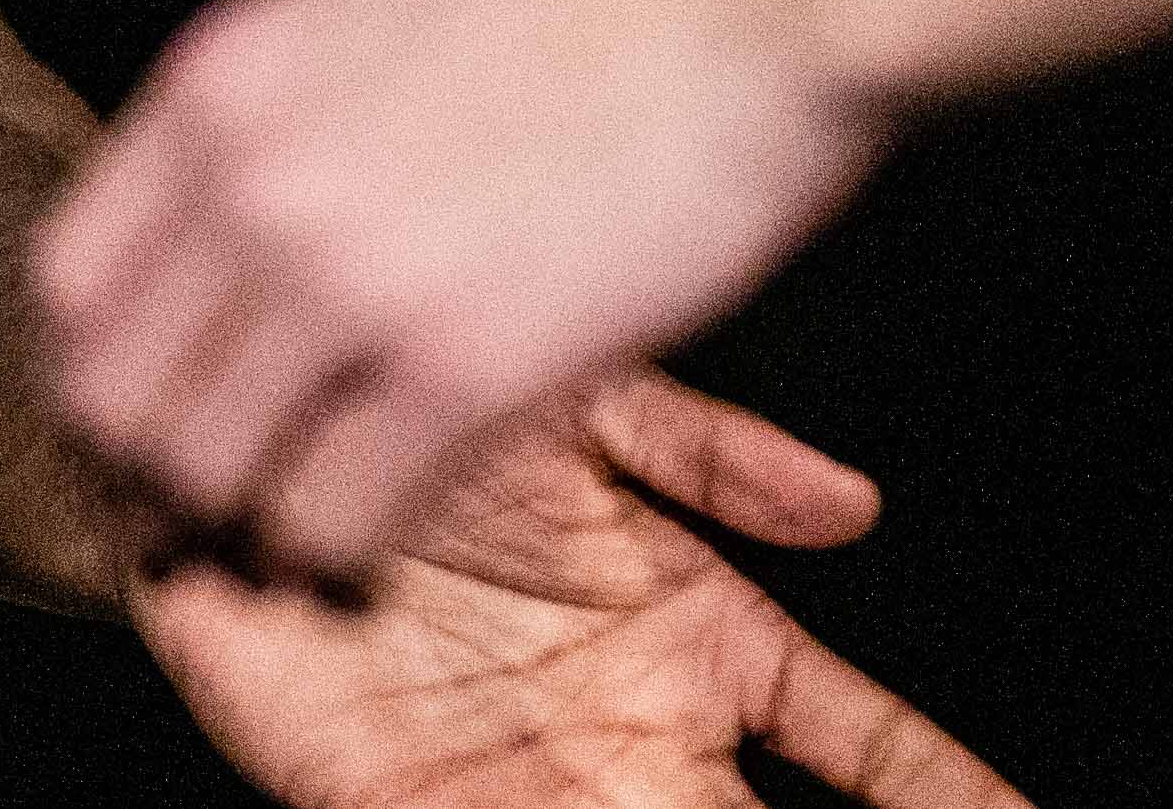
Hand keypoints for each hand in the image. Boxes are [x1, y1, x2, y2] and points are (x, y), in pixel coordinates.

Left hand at [34, 0, 886, 580]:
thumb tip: (215, 198)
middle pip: (109, 395)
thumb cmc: (582, 1)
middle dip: (138, 473)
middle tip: (188, 516)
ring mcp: (345, 280)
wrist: (748, 1)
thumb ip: (270, 112)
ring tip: (274, 546)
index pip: (66, 280)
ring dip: (230, 529)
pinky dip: (333, 557)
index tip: (135, 418)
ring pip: (203, 474)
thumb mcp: (362, 9)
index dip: (91, 371)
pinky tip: (366, 554)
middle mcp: (248, 184)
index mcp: (216, 85)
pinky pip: (332, 516)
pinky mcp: (459, 367)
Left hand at [133, 369, 1021, 807]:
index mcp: (698, 636)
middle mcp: (634, 730)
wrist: (229, 419)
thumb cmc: (417, 405)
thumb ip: (713, 450)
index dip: (943, 792)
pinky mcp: (400, 804)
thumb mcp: (584, 403)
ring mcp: (531, 779)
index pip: (860, 742)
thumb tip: (858, 509)